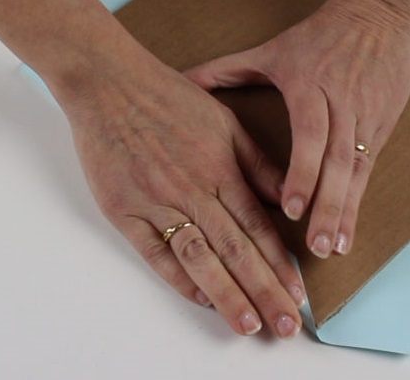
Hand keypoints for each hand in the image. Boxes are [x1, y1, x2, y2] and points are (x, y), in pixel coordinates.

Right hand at [52, 38, 303, 337]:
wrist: (111, 84)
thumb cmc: (170, 98)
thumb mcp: (226, 122)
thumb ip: (258, 163)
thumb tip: (286, 198)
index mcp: (222, 169)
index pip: (258, 228)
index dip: (281, 264)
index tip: (299, 294)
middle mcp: (194, 190)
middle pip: (236, 251)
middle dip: (265, 292)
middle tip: (285, 326)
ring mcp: (158, 203)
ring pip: (200, 258)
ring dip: (227, 295)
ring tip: (248, 325)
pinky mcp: (125, 211)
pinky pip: (155, 254)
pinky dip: (178, 279)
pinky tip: (201, 298)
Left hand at [185, 0, 409, 257]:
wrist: (380, 14)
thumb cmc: (319, 34)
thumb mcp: (271, 50)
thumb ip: (226, 69)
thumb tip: (181, 79)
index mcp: (310, 85)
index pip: (311, 133)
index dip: (303, 171)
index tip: (289, 207)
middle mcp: (342, 104)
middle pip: (337, 161)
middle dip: (328, 205)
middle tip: (315, 248)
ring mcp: (366, 117)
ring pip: (357, 171)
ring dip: (346, 211)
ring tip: (333, 249)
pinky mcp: (382, 127)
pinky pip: (369, 170)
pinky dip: (359, 202)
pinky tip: (348, 234)